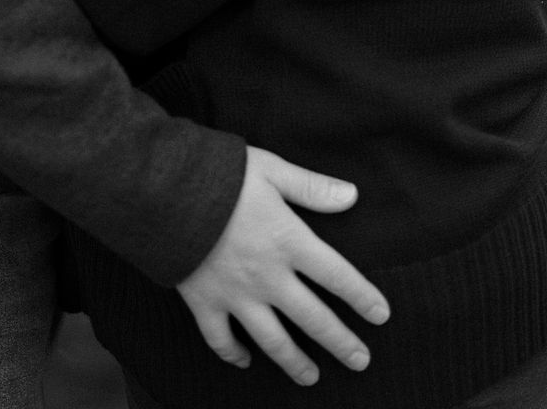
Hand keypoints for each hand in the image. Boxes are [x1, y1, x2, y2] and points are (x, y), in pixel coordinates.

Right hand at [176, 146, 388, 386]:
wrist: (166, 192)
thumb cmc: (221, 174)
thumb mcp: (271, 169)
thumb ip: (311, 187)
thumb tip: (351, 196)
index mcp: (289, 241)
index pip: (336, 276)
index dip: (362, 297)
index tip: (381, 315)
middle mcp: (268, 276)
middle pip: (313, 319)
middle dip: (340, 342)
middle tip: (361, 361)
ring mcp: (236, 295)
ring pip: (273, 340)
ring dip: (296, 361)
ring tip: (312, 378)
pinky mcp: (204, 302)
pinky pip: (221, 339)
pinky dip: (233, 354)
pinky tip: (244, 362)